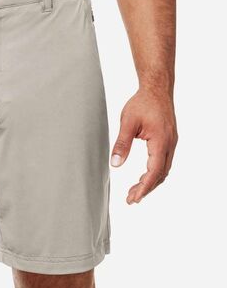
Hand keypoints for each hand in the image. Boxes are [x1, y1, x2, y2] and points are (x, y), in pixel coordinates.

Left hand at [111, 89, 177, 203]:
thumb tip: (115, 164)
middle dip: (146, 188)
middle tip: (131, 199)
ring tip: (135, 192)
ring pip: (163, 170)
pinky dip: (154, 173)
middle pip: (160, 174)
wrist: (157, 89)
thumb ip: (122, 143)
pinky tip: (143, 176)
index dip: (144, 187)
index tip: (134, 198)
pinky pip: (164, 162)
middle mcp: (170, 144)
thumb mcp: (127, 122)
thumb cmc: (142, 102)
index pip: (154, 171)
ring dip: (150, 182)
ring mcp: (171, 143)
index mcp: (161, 141)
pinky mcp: (169, 141)